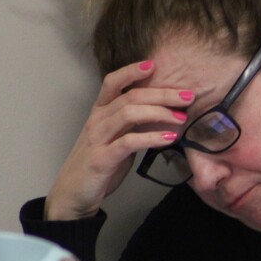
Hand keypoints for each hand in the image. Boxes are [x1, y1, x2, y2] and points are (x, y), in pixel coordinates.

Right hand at [44, 60, 192, 219]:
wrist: (72, 196)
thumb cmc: (99, 166)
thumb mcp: (116, 139)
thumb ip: (134, 126)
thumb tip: (164, 114)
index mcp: (100, 113)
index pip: (113, 82)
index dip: (131, 71)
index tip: (154, 64)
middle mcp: (97, 121)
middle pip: (130, 96)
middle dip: (162, 93)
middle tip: (188, 96)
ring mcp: (97, 139)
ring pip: (129, 113)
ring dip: (159, 112)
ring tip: (181, 117)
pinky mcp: (101, 159)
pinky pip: (129, 142)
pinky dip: (152, 137)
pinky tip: (169, 138)